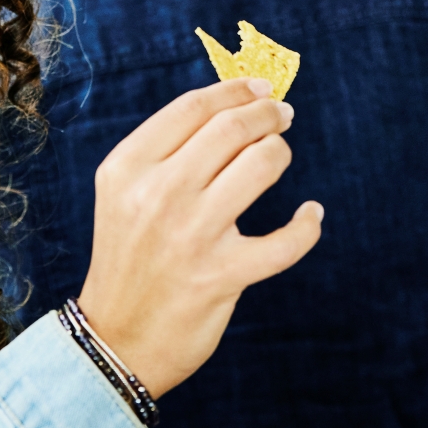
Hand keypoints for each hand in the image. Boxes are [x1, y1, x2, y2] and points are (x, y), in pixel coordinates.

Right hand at [77, 78, 323, 397]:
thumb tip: (233, 107)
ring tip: (279, 156)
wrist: (116, 339)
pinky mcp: (221, 275)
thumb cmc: (130, 257)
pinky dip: (307, 225)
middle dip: (267, 114)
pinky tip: (310, 215)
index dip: (234, 91)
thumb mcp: (126, 195)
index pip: (192, 108)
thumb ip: (166, 152)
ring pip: (261, 165)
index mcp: (128, 168)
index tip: (261, 88)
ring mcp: (191, 235)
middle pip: (231, 129)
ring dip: (280, 152)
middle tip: (282, 116)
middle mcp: (157, 195)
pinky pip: (286, 241)